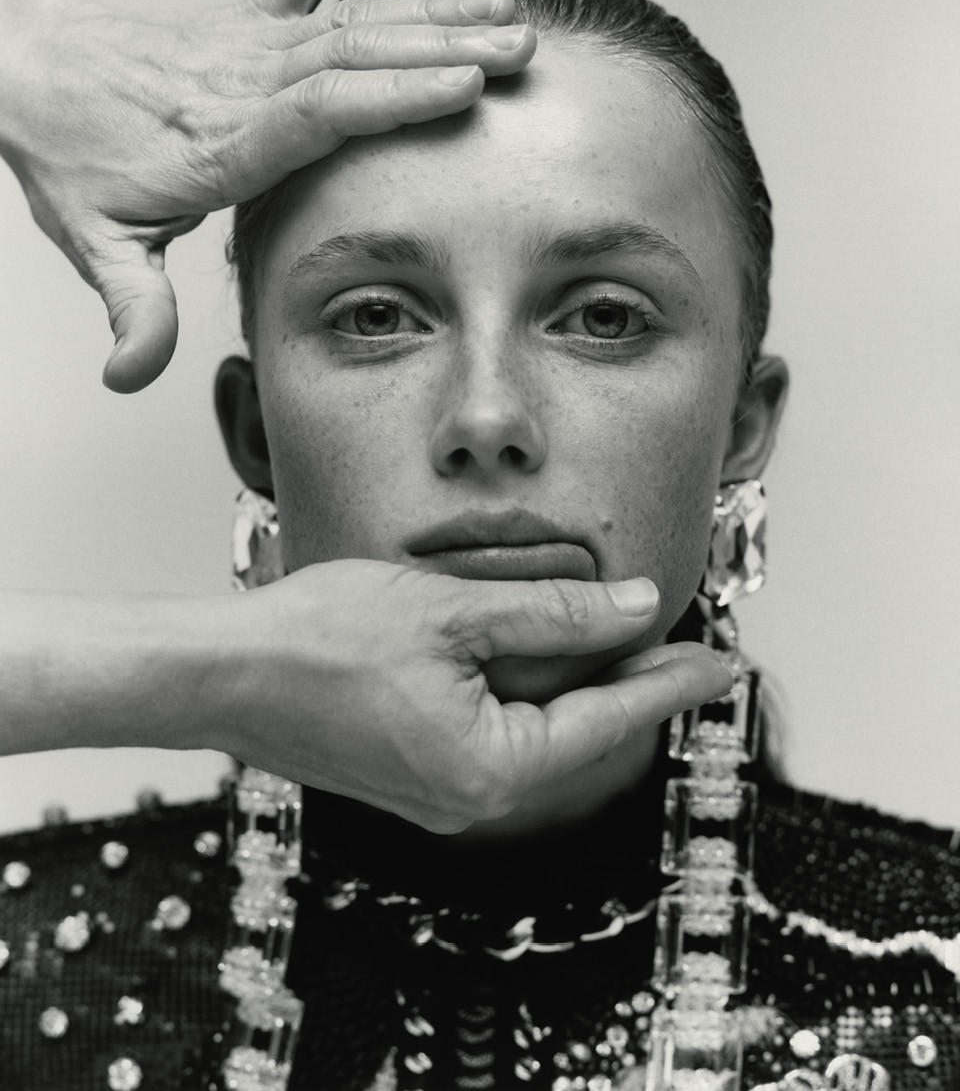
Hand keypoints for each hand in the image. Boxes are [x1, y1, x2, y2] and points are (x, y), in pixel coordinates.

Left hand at [0, 0, 533, 392]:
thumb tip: (128, 376)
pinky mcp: (247, 19)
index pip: (316, 113)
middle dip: (444, 51)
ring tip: (507, 11)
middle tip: (521, 50)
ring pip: (353, 21)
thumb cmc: (71, 161)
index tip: (463, 86)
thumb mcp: (96, 247)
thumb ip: (131, 312)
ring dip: (433, 14)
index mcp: (222, 142)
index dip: (392, 97)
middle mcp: (245, 83)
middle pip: (355, 60)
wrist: (27, 72)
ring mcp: (250, 44)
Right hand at [201, 561, 732, 832]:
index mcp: (488, 767)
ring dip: (580, 688)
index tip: (723, 665)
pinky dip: (529, 695)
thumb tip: (634, 610)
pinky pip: (495, 734)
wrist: (222, 672)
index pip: (609, 720)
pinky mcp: (413, 772)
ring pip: (537, 733)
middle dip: (633, 687)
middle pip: (577, 734)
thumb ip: (554, 614)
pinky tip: (543, 659)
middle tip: (687, 650)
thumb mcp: (453, 611)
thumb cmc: (317, 640)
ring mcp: (438, 790)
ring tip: (628, 647)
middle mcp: (469, 795)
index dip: (671, 685)